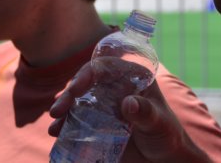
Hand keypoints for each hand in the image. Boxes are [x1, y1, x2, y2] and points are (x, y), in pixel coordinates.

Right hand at [48, 63, 209, 162]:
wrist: (163, 160)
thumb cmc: (167, 136)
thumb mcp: (159, 124)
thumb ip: (146, 113)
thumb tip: (128, 103)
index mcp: (132, 78)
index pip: (107, 66)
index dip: (88, 73)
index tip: (76, 88)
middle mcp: (115, 87)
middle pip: (87, 82)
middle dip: (69, 93)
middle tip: (57, 111)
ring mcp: (104, 105)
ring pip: (78, 100)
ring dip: (63, 109)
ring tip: (54, 126)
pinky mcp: (97, 124)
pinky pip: (77, 120)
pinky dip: (65, 125)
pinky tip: (57, 133)